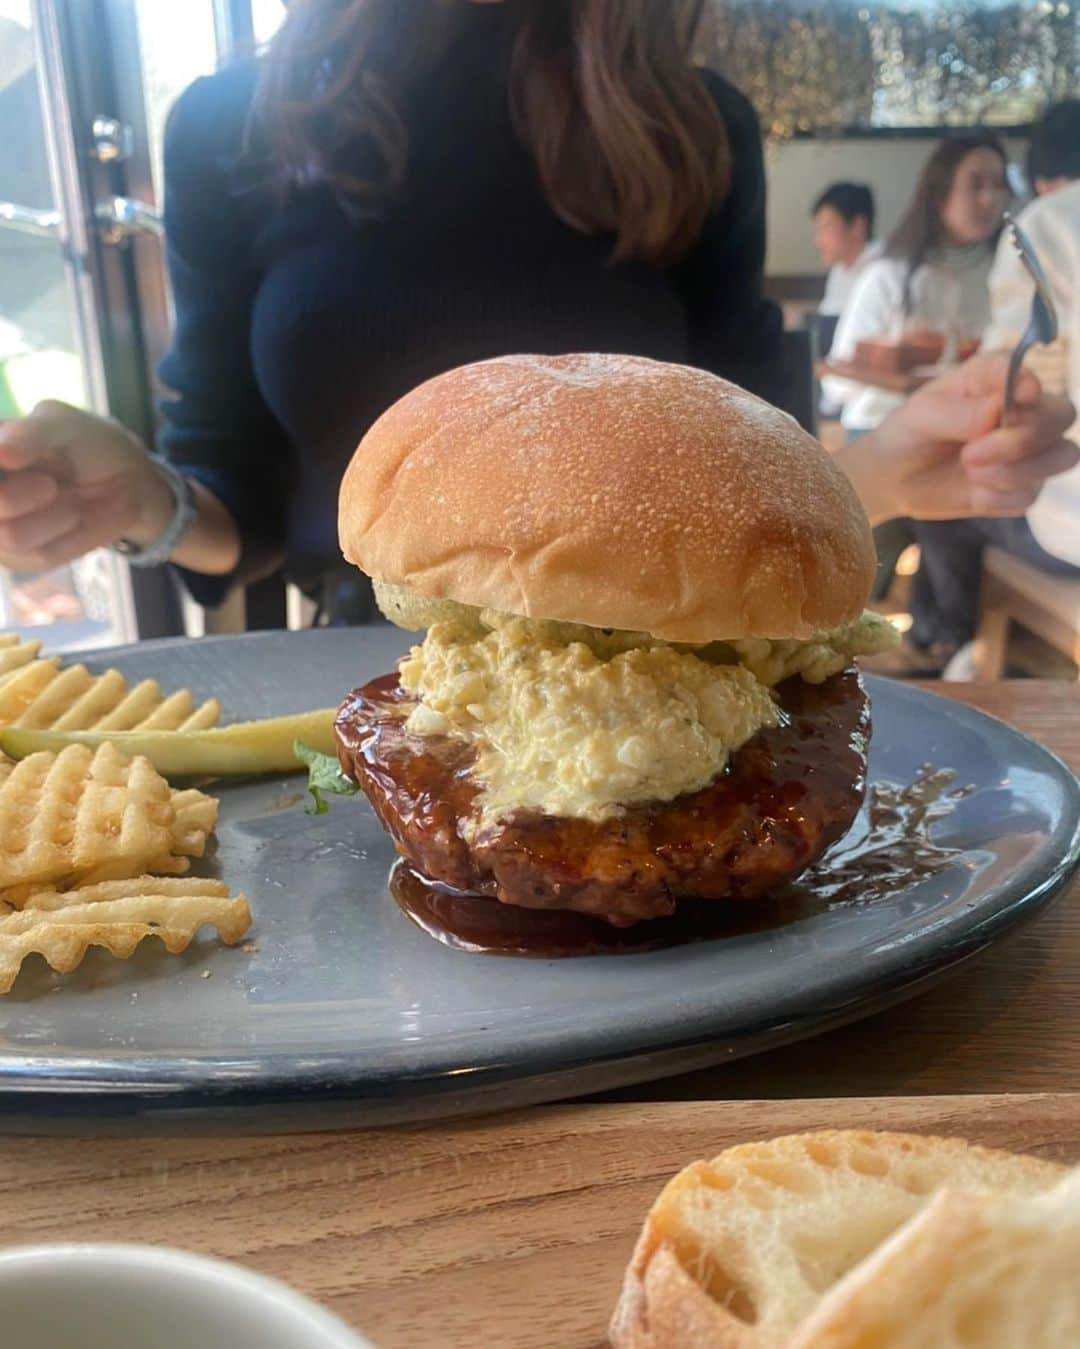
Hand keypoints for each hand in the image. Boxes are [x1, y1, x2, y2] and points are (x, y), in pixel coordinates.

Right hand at [0, 401, 172, 571]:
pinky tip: (72, 519)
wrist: (128, 481)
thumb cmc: (86, 443)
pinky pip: (39, 556)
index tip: (16, 468)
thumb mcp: (62, 425)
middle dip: (20, 497)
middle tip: (49, 483)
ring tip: (65, 497)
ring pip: (12, 537)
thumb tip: (2, 451)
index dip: (6, 495)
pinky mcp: (20, 557)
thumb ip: (31, 435)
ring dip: (51, 516)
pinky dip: (66, 537)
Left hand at [845, 353, 1076, 523]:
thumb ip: (959, 412)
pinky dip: (998, 498)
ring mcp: (1028, 449)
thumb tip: (998, 411)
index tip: (1017, 400)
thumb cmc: (909, 434)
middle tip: (970, 454)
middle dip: (1022, 440)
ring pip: (1061, 457)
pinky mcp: (1022, 484)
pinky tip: (974, 492)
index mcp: (995, 379)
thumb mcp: (921, 417)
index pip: (1030, 376)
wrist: (895, 478)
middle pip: (1061, 416)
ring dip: (1014, 472)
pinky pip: (1030, 495)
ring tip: (970, 471)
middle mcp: (1021, 409)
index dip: (1029, 388)